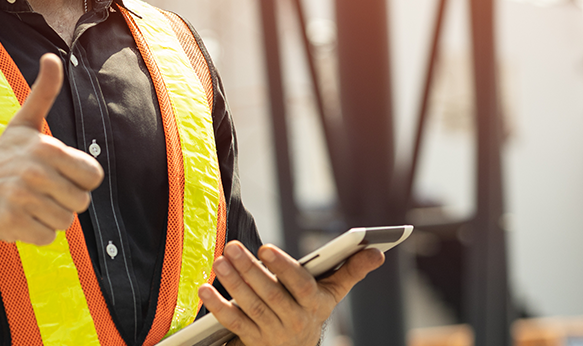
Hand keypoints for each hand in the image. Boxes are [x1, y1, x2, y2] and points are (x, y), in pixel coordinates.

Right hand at [0, 53, 103, 244]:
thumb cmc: (3, 158)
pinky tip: (18, 218)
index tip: (56, 174)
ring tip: (27, 204)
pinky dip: (34, 234)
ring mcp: (21, 197)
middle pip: (81, 203)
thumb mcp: (24, 123)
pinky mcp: (11, 222)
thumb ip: (43, 92)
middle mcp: (34, 171)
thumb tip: (52, 56)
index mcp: (47, 148)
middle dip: (63, 202)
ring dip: (49, 218)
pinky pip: (46, 238)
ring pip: (65, 223)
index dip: (78, 180)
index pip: (93, 177)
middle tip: (38, 191)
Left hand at [198, 241, 384, 345]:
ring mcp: (272, 333)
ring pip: (251, 307)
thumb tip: (377, 251)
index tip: (267, 248)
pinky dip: (218, 306)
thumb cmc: (313, 308)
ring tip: (220, 261)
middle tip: (233, 247)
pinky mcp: (252, 341)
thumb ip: (352, 269)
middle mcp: (295, 321)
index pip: (299, 285)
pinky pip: (234, 323)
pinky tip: (205, 289)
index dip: (283, 267)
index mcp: (315, 304)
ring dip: (233, 284)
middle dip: (250, 269)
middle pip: (270, 294)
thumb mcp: (334, 291)